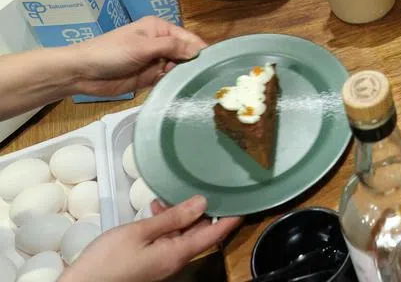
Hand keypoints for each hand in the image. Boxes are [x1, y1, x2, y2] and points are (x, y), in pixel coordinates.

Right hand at [61, 196, 240, 281]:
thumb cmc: (106, 263)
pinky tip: (154, 210)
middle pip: (201, 233)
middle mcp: (175, 260)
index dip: (232, 217)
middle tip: (204, 185)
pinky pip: (166, 240)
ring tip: (168, 196)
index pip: (216, 234)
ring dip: (180, 215)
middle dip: (204, 210)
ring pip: (182, 235)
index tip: (245, 200)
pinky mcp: (149, 263)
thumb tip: (202, 202)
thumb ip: (172, 217)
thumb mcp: (139, 233)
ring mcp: (162, 263)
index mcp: (178, 254)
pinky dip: (165, 224)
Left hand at [67, 18, 205, 97]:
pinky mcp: (149, 78)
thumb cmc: (111, 52)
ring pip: (178, 68)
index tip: (214, 65)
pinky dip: (173, 85)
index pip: (187, 38)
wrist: (82, 73)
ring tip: (195, 87)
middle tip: (207, 80)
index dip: (200, 50)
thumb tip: (198, 51)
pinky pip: (167, 80)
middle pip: (185, 54)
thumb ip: (171, 47)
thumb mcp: (143, 46)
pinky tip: (181, 91)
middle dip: (193, 64)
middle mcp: (160, 44)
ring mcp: (155, 62)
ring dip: (184, 76)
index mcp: (160, 29)